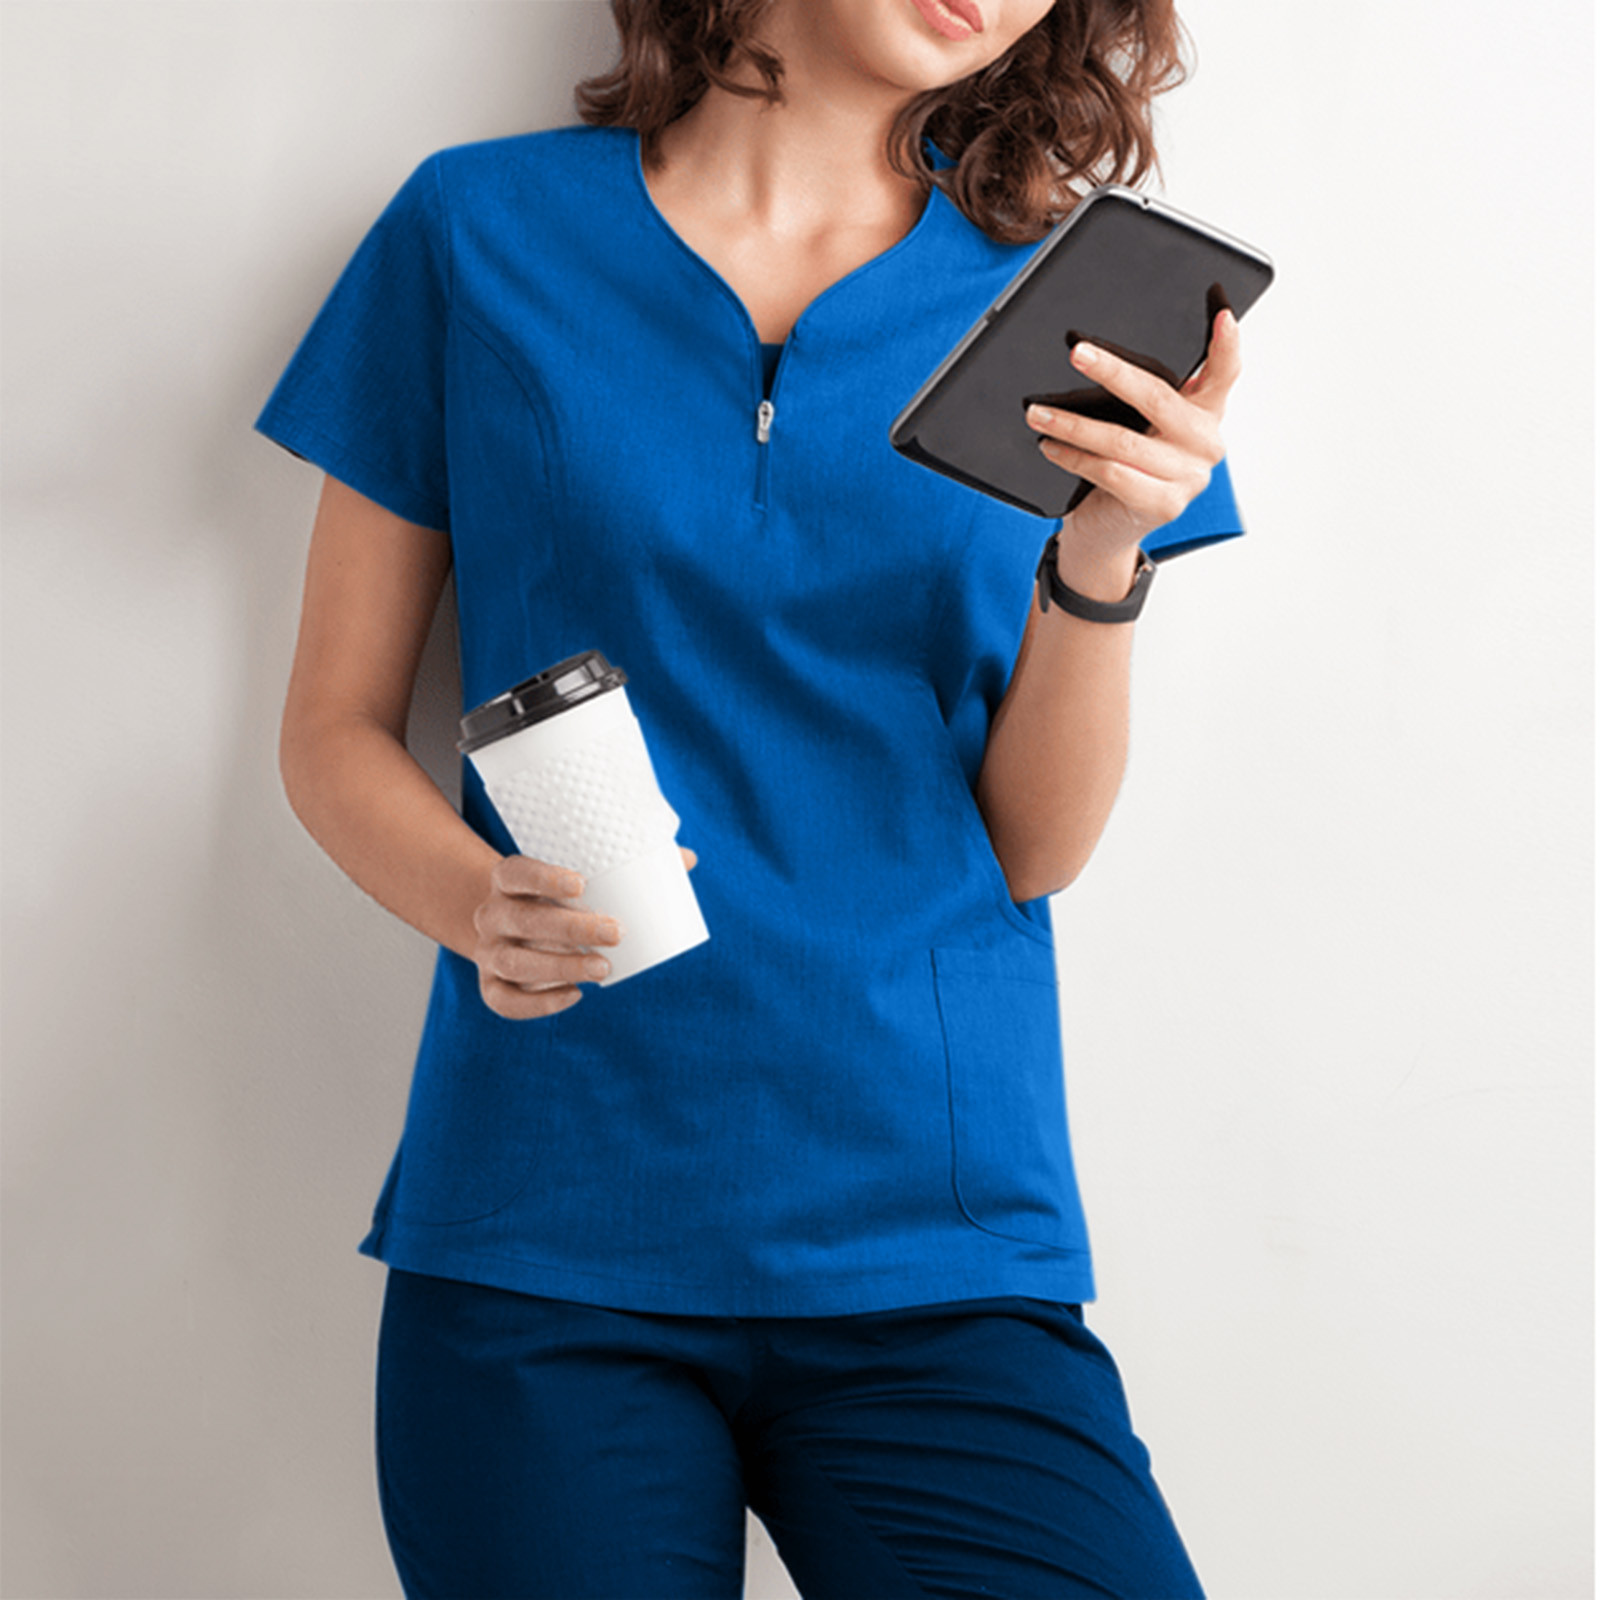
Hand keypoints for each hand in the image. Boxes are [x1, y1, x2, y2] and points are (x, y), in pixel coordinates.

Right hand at [471, 848, 697, 1018]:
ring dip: (561, 966)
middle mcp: (491, 913)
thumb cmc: (559, 899)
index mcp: (508, 879)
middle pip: (522, 919)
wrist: (510, 929)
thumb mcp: (580, 876)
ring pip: (514, 961)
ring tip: (604, 968)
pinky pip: (504, 1001)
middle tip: (616, 932)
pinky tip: (574, 996)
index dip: (545, 878)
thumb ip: (630, 865)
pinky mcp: (490, 984)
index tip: (583, 884)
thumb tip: (688, 858)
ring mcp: (488, 951)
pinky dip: (538, 1004)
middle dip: (571, 928)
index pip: (516, 872)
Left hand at [1026, 309, 1242, 582]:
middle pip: (1159, 398)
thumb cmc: (1125, 468)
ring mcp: (1189, 478)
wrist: (1110, 529)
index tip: (1223, 316)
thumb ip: (1142, 396)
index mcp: (1206, 413)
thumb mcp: (1140, 426)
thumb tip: (1093, 354)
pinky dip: (1074, 458)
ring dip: (1073, 425)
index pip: (1225, 373)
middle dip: (1113, 372)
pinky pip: (1110, 473)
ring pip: (1124, 441)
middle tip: (1077, 354)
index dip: (1227, 345)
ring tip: (1038, 413)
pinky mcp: (1163, 505)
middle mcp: (1206, 443)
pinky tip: (1051, 447)